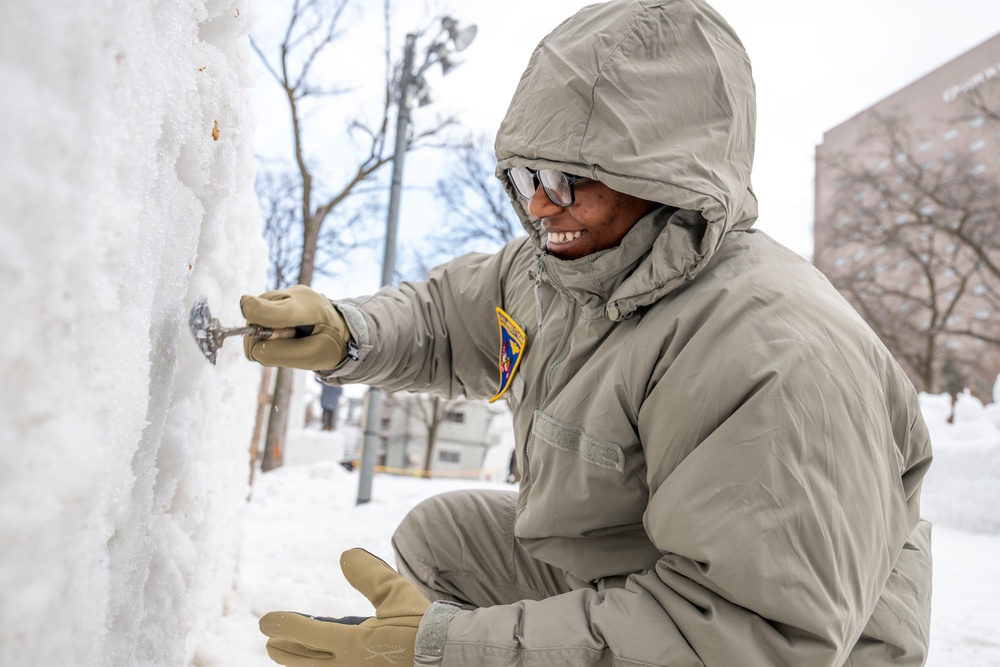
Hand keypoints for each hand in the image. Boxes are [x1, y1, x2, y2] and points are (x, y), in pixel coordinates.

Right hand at [240, 285, 350, 369]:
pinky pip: (261, 311)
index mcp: (306, 309)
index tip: (255, 338)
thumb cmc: (329, 344)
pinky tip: (284, 328)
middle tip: (284, 343)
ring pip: (255, 312)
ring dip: (265, 330)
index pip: (266, 309)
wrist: (343, 328)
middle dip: (261, 334)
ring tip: (287, 336)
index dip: (254, 323)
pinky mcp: (282, 293)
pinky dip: (267, 324)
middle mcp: (295, 294)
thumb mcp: (312, 356)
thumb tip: (252, 350)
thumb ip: (280, 354)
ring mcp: (288, 291)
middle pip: (254, 312)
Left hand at [259, 549, 430, 665]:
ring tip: (289, 652)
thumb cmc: (423, 627)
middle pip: (303, 661)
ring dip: (299, 662)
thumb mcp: (397, 596)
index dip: (284, 626)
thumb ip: (370, 576)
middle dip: (284, 649)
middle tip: (270, 640)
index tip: (266, 620)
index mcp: (353, 645)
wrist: (449, 658)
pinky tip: (320, 663)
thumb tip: (345, 556)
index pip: (308, 634)